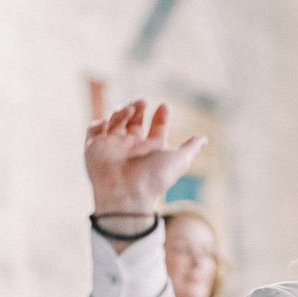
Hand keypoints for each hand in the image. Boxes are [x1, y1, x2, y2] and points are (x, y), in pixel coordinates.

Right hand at [85, 101, 206, 213]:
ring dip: (122, 111)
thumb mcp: (180, 160)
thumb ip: (190, 148)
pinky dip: (98, 123)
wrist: (126, 194)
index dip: (160, 117)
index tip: (164, 106)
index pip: (156, 129)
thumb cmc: (154, 178)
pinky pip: (93, 131)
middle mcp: (132, 148)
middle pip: (134, 122)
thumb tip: (204, 139)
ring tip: (131, 108)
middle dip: (138, 109)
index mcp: (151, 150)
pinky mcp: (94, 148)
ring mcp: (113, 147)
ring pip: (115, 121)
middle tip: (143, 102)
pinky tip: (107, 122)